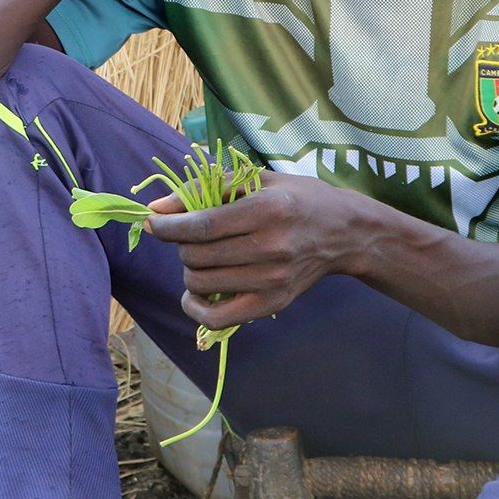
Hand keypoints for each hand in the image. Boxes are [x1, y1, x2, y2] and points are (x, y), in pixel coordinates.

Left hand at [144, 171, 356, 331]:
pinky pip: (219, 318)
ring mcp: (274, 280)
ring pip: (202, 283)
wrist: (345, 233)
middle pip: (198, 255)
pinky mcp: (274, 303)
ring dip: (188, 270)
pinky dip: (195, 308)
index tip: (153, 222)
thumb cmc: (297, 198)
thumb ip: (207, 188)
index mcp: (269, 209)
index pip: (204, 225)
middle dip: (180, 245)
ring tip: (198, 258)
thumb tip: (156, 208)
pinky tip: (194, 292)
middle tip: (187, 236)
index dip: (169, 226)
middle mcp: (273, 247)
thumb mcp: (258, 180)